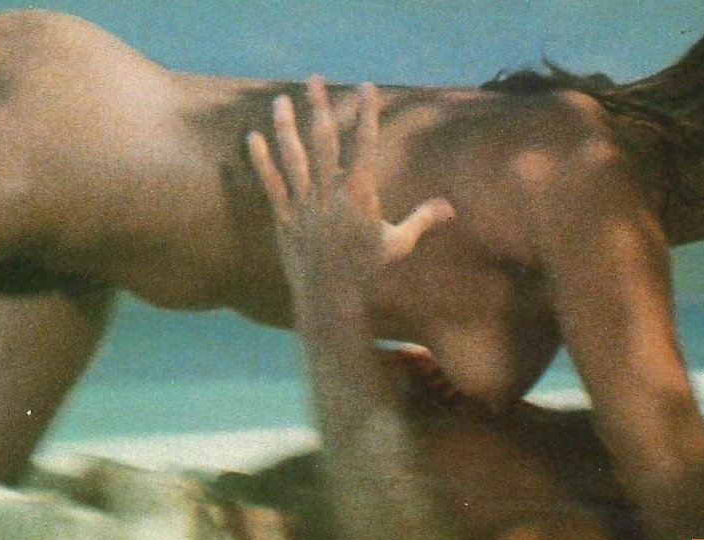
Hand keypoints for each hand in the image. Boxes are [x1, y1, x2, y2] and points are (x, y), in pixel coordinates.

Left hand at [247, 76, 454, 294]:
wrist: (330, 297)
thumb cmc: (366, 271)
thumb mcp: (398, 244)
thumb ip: (422, 219)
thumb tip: (450, 207)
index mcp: (360, 194)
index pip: (365, 144)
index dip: (366, 112)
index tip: (366, 86)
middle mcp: (330, 193)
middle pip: (323, 140)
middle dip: (319, 106)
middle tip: (315, 78)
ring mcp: (304, 203)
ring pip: (293, 155)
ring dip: (286, 124)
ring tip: (281, 99)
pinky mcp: (284, 216)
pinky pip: (270, 182)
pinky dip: (260, 160)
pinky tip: (253, 137)